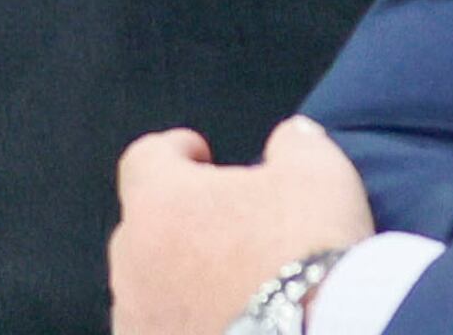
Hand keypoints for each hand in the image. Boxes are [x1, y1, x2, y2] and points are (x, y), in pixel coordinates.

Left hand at [110, 116, 374, 334]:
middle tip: (227, 224)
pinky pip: (161, 328)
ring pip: (149, 284)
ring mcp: (139, 318)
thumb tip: (291, 137)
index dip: (175, 152)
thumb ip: (296, 144)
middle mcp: (135, 260)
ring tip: (228, 283)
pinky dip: (184, 321)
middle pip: (145, 224)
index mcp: (161, 201)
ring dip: (179, 276)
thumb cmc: (303, 256)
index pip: (145, 158)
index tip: (199, 154)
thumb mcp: (317, 175)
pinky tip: (224, 322)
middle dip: (180, 219)